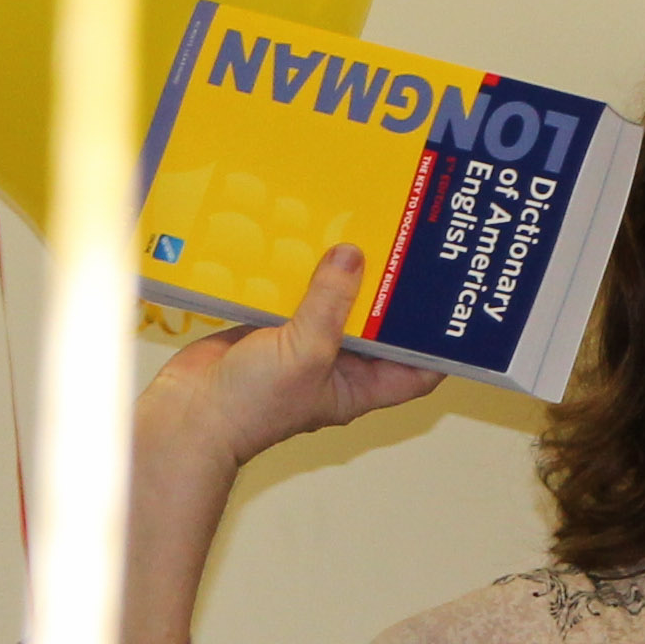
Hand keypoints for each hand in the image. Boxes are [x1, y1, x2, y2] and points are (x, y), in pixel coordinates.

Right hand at [140, 243, 442, 472]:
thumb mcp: (306, 353)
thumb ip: (331, 303)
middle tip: (410, 248)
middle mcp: (336, 365)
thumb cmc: (252, 405)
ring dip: (344, 271)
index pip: (416, 371)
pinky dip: (300, 268)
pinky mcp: (270, 326)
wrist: (188, 414)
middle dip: (390, 292)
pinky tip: (308, 235)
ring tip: (364, 229)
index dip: (439, 346)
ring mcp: (302, 344)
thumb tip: (353, 256)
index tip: (456, 307)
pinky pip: (294, 293)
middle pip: (377, 326)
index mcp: (358, 387)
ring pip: (334, 303)